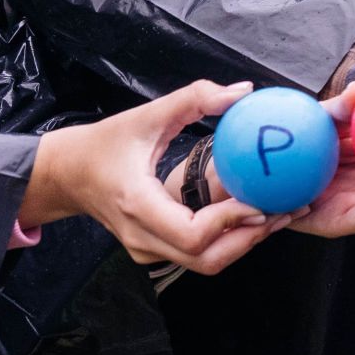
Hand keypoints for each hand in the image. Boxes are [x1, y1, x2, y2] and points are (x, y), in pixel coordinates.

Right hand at [26, 80, 289, 274]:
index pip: (193, 234)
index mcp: (139, 205)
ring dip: (245, 242)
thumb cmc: (106, 143)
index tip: (263, 202)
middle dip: (251, 237)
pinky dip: (229, 241)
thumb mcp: (148, 114)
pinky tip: (253, 215)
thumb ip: (196, 98)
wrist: (66, 174)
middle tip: (287, 210)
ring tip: (280, 213)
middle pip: (207, 258)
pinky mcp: (154, 250)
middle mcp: (143, 236)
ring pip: (205, 262)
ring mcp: (147, 249)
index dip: (232, 223)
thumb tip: (245, 91)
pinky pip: (197, 255)